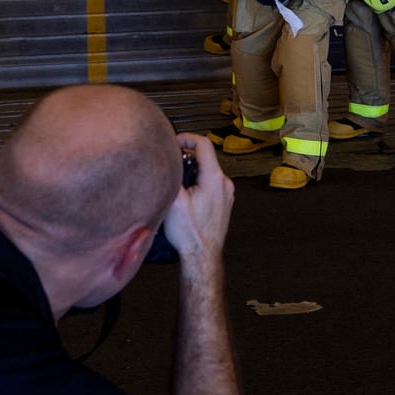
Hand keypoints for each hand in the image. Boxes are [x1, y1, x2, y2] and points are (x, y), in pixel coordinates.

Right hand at [163, 134, 233, 266]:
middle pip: (205, 158)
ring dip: (191, 172)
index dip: (186, 138)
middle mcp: (225, 183)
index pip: (203, 143)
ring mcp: (227, 194)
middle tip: (169, 167)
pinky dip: (198, 183)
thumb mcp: (175, 200)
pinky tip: (185, 197)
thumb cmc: (189, 232)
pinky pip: (210, 184)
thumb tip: (166, 158)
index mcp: (215, 178)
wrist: (202, 257)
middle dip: (186, 158)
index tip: (172, 143)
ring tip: (175, 184)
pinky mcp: (224, 203)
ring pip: (207, 172)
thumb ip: (173, 174)